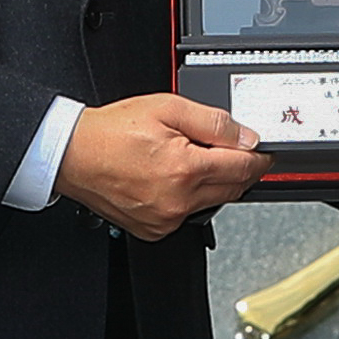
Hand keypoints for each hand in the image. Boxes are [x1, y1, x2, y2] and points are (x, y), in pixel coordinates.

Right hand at [55, 93, 270, 239]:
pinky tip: (174, 176)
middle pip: (234, 188)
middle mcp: (178, 201)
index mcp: (185, 169)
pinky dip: (191, 197)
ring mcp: (166, 220)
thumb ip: (213, 122)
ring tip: (191, 157)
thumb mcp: (168, 108)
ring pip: (213, 202)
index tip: (264, 149)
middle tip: (233, 148)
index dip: (260, 155)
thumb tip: (246, 135)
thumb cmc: (111, 131)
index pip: (244, 167)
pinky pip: (188, 214)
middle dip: (240, 168)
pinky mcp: (155, 230)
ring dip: (215, 182)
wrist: (74, 154)